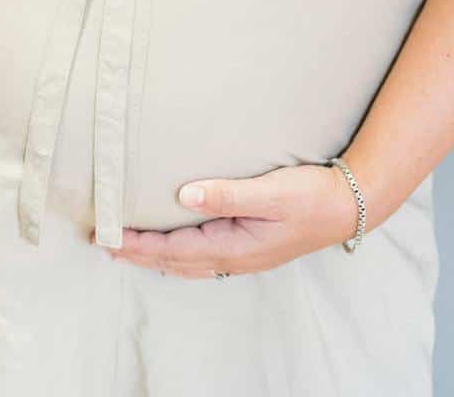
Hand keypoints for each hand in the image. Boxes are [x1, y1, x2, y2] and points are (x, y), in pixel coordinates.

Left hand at [99, 163, 359, 276]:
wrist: (348, 207)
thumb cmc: (310, 196)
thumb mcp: (269, 192)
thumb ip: (226, 194)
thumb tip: (183, 195)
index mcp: (234, 246)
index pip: (174, 249)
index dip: (140, 244)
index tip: (110, 236)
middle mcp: (234, 257)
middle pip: (175, 261)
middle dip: (140, 253)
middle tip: (104, 243)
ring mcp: (243, 256)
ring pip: (188, 262)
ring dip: (156, 255)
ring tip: (130, 247)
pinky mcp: (251, 247)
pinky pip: (203, 257)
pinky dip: (180, 254)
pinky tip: (175, 246)